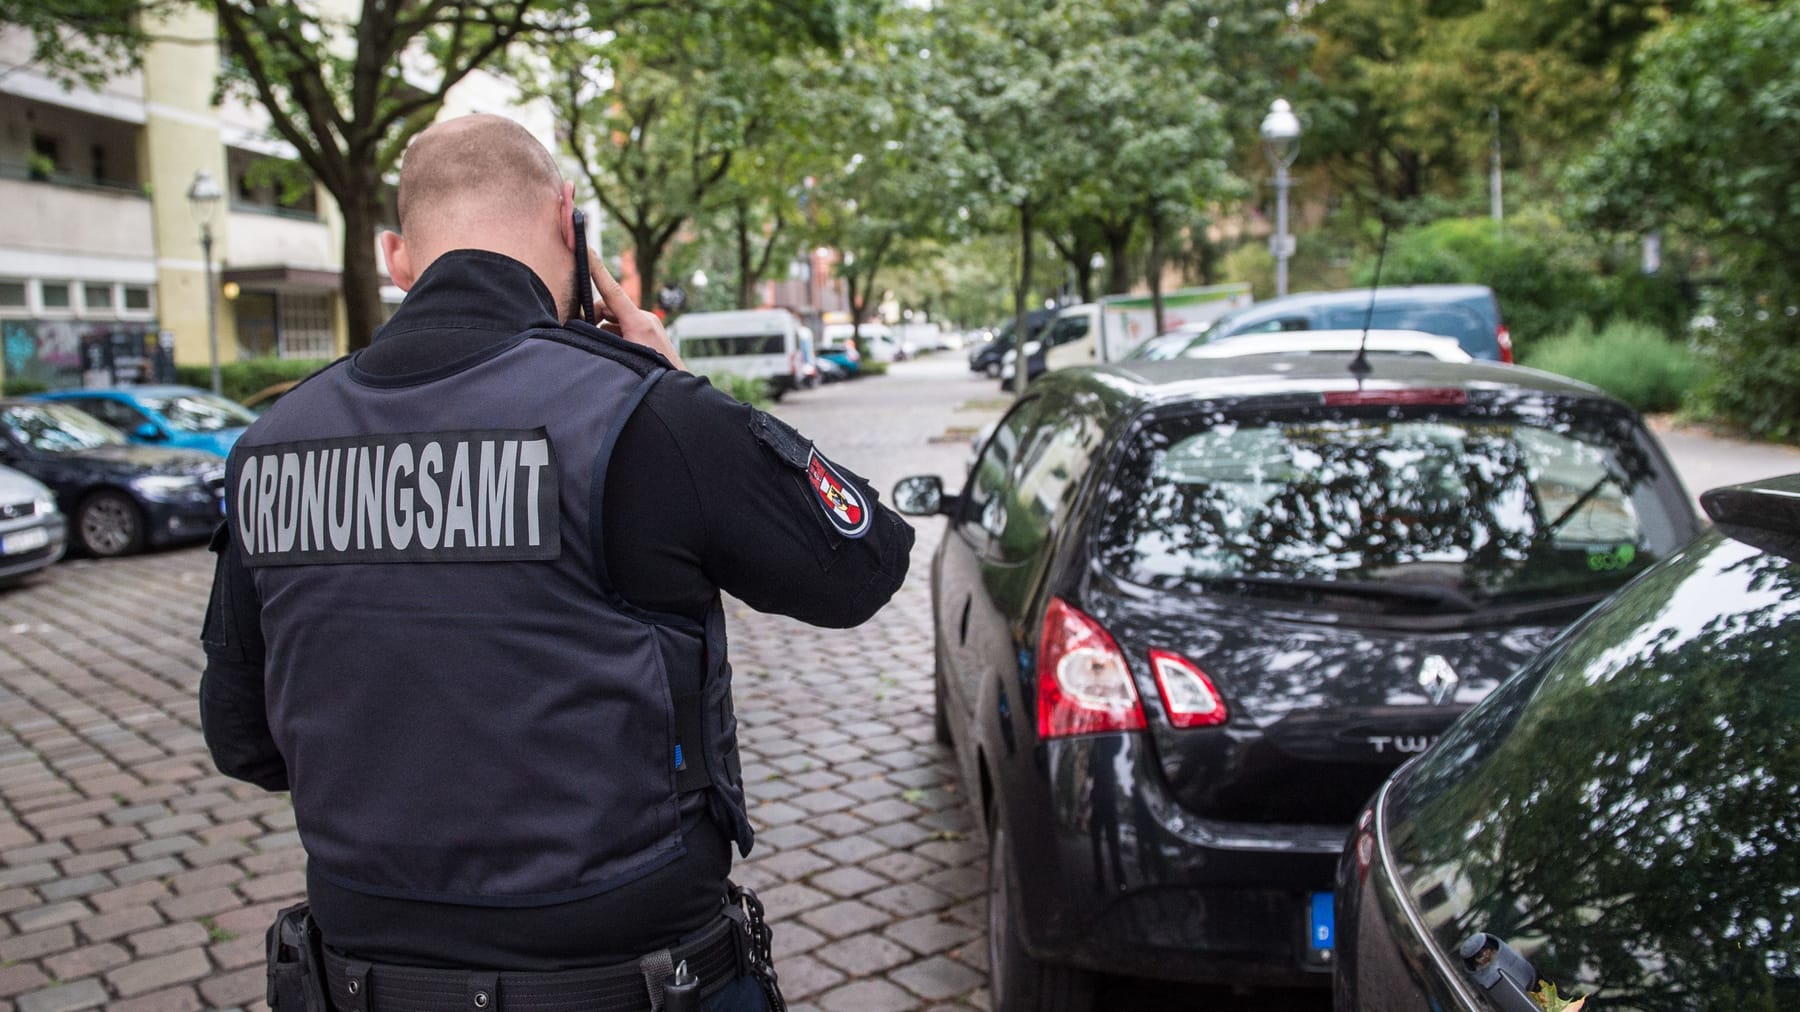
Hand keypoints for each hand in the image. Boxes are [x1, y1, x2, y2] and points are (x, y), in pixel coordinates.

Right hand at [588, 247, 685, 370]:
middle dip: (592, 318)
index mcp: (639, 321)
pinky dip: (612, 337)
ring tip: (600, 349)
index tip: (587, 249)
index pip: (612, 291)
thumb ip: (603, 342)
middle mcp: (645, 319)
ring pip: (614, 320)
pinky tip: (610, 351)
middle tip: (580, 334)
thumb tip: (584, 334)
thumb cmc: (655, 374)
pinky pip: (624, 329)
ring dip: (602, 331)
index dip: (597, 270)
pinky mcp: (649, 335)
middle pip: (608, 308)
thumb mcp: (625, 357)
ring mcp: (648, 327)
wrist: (679, 390)